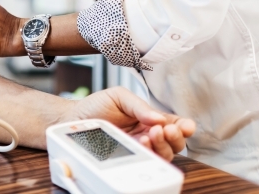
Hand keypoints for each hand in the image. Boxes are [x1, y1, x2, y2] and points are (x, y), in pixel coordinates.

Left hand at [72, 87, 195, 160]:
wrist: (74, 119)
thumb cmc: (96, 106)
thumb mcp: (119, 97)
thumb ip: (139, 106)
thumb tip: (158, 117)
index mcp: (149, 118)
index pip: (174, 124)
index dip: (184, 126)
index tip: (185, 126)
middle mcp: (148, 134)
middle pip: (174, 143)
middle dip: (174, 137)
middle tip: (163, 129)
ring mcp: (139, 148)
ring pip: (164, 154)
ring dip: (162, 146)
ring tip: (150, 134)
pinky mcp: (129, 158)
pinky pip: (146, 161)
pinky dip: (148, 153)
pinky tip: (141, 143)